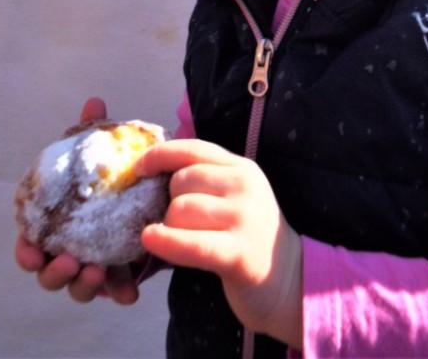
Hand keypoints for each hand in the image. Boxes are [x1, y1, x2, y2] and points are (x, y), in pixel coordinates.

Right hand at [13, 96, 140, 305]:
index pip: (29, 247)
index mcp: (52, 226)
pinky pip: (115, 290)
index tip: (32, 252)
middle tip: (71, 261)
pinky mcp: (117, 274)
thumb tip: (94, 101)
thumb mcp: (95, 154)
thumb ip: (90, 132)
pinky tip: (130, 293)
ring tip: (96, 271)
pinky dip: (119, 292)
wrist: (138, 193)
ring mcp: (90, 266)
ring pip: (78, 287)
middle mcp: (65, 251)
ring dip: (83, 285)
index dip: (26, 253)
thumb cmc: (101, 177)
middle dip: (55, 273)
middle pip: (49, 274)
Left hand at [137, 139, 302, 347]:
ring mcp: (244, 218)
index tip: (138, 168)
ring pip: (181, 210)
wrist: (288, 279)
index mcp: (242, 168)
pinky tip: (149, 240)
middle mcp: (245, 187)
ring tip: (181, 240)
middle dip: (167, 201)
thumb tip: (153, 168)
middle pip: (182, 180)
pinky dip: (166, 241)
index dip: (160, 154)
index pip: (193, 149)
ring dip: (169, 226)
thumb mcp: (235, 196)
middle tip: (177, 222)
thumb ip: (205, 178)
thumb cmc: (248, 237)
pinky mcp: (238, 253)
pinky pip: (190, 243)